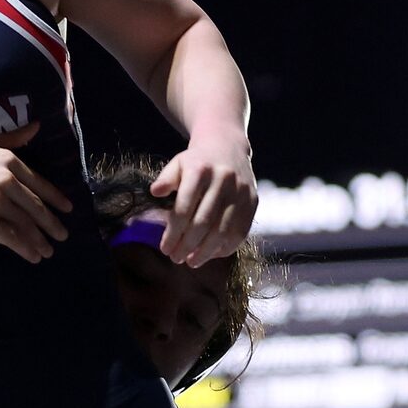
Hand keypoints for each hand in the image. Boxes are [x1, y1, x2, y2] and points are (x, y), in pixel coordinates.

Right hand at [0, 122, 70, 261]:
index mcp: (7, 160)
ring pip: (26, 225)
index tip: (67, 209)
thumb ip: (10, 140)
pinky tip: (33, 256)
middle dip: (52, 224)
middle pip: (36, 207)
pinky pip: (11, 238)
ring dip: (40, 240)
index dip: (56, 199)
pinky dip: (25, 249)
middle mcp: (6, 180)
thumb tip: (36, 127)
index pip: (40, 183)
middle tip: (63, 235)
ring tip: (48, 251)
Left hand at [149, 128, 255, 265]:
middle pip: (203, 222)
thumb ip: (166, 178)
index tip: (165, 249)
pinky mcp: (253, 201)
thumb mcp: (178, 164)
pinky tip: (212, 254)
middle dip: (187, 245)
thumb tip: (155, 192)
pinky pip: (240, 232)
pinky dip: (225, 248)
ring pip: (223, 231)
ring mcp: (241, 191)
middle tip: (176, 258)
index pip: (183, 208)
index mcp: (200, 169)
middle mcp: (223, 179)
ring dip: (206, 252)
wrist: (228, 146)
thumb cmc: (197, 162)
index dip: (173, 233)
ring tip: (192, 261)